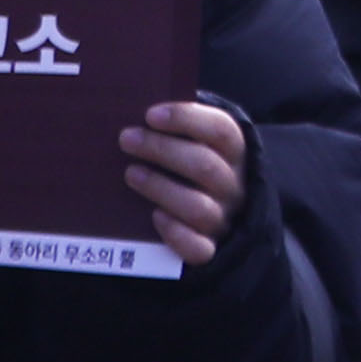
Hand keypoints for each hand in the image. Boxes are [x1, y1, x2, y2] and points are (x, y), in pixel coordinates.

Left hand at [120, 99, 253, 268]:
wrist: (217, 216)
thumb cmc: (192, 166)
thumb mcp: (196, 143)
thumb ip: (176, 129)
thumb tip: (135, 114)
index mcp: (234, 152)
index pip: (221, 130)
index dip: (186, 119)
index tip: (150, 115)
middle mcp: (234, 185)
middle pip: (204, 166)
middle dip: (161, 150)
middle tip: (126, 139)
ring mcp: (223, 218)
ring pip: (198, 207)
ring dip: (161, 187)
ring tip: (131, 174)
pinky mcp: (209, 248)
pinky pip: (198, 248)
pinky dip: (175, 233)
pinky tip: (154, 217)